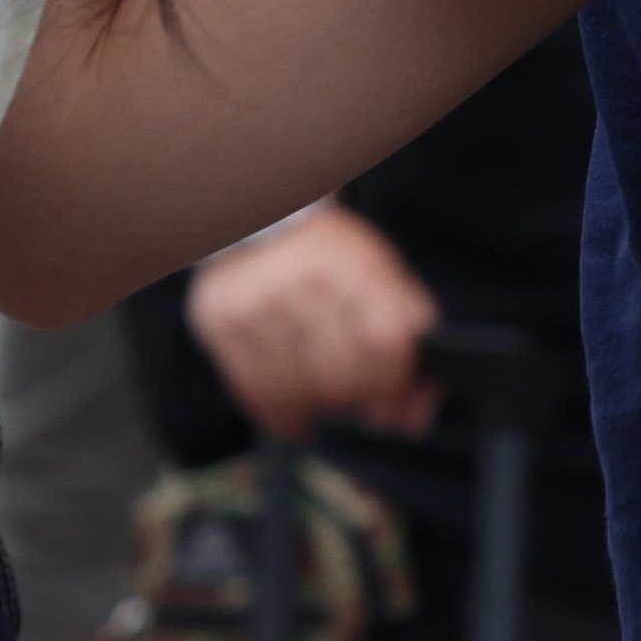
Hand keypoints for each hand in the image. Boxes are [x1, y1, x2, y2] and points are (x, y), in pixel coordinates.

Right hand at [184, 200, 441, 441]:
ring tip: (326, 399)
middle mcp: (305, 278)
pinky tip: (298, 415)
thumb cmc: (331, 261)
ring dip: (319, 407)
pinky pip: (257, 392)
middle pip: (341, 371)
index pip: (386, 339)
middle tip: (355, 400)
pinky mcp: (221, 321)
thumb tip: (418, 414)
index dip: (393, 384)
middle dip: (355, 399)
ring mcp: (259, 300)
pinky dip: (284, 416)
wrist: (261, 224)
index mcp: (355, 262)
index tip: (390, 404)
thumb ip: (408, 339)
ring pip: (299, 389)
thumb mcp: (380, 276)